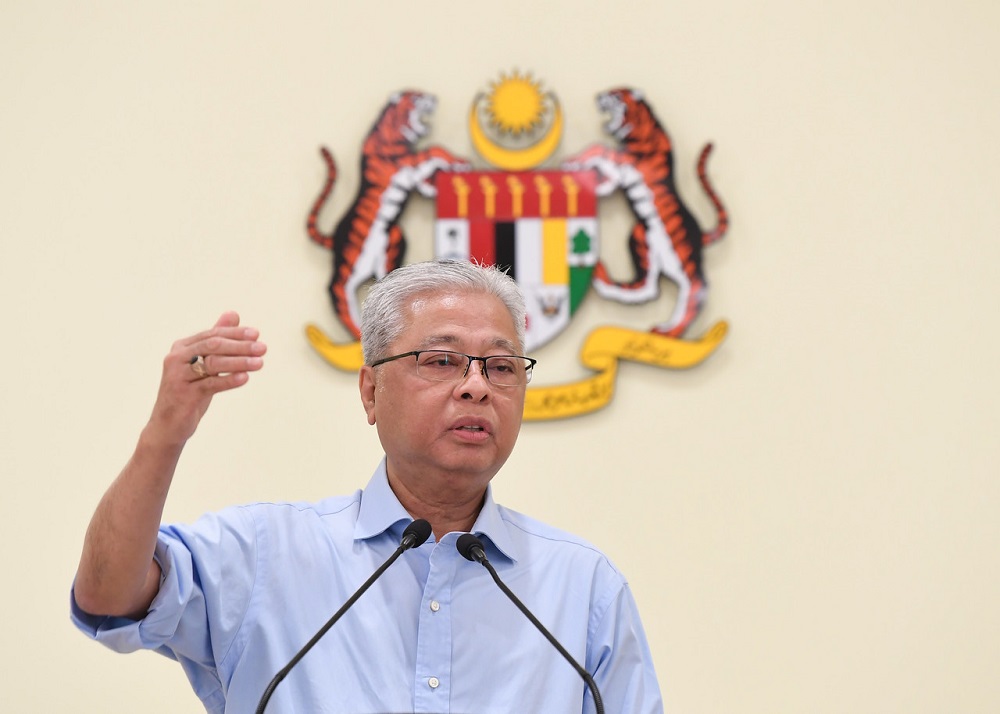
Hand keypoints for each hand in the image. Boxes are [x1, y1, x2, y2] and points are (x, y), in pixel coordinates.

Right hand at [146, 311, 266, 446]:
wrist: (169, 425)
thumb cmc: (190, 391)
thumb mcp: (204, 364)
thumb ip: (217, 339)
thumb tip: (233, 314)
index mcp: (182, 347)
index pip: (213, 335)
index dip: (236, 333)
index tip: (257, 334)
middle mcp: (177, 358)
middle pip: (213, 346)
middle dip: (240, 345)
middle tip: (262, 348)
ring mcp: (178, 376)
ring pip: (212, 363)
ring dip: (239, 362)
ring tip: (260, 363)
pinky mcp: (183, 394)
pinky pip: (210, 384)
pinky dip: (229, 380)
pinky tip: (245, 378)